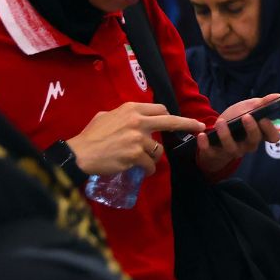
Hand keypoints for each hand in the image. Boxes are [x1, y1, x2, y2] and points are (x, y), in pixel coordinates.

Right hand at [67, 102, 205, 175]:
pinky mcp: (136, 155)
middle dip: (188, 124)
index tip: (178, 120)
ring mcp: (138, 138)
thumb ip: (125, 116)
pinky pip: (150, 164)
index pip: (159, 109)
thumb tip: (135, 117)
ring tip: (140, 161)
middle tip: (200, 127)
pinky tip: (139, 170)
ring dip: (152, 157)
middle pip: (170, 121)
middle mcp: (138, 121)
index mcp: (131, 109)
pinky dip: (147, 169)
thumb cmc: (90, 136)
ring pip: (158, 149)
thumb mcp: (106, 116)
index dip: (169, 115)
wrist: (79, 154)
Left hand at [195, 94, 279, 173]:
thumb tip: (278, 96)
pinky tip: (202, 135)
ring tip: (221, 121)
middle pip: (253, 141)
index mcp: (258, 134)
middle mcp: (248, 145)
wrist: (216, 134)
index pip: (272, 137)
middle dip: (251, 129)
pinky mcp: (215, 154)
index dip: (270, 129)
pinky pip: (211, 152)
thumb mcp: (248, 108)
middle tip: (246, 116)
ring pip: (232, 148)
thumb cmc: (236, 120)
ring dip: (226, 135)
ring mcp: (232, 151)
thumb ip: (262, 103)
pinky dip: (206, 144)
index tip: (264, 119)